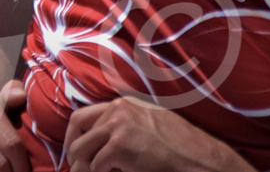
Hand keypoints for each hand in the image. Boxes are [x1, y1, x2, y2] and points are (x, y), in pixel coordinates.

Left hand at [63, 98, 255, 171]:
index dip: (74, 135)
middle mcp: (118, 110)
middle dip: (74, 153)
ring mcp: (118, 127)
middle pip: (77, 130)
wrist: (196, 157)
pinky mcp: (119, 147)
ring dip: (86, 167)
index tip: (73, 151)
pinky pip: (96, 166)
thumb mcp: (149, 122)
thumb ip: (125, 123)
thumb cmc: (177, 145)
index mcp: (124, 103)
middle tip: (76, 169)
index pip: (83, 115)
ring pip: (82, 150)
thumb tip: (99, 139)